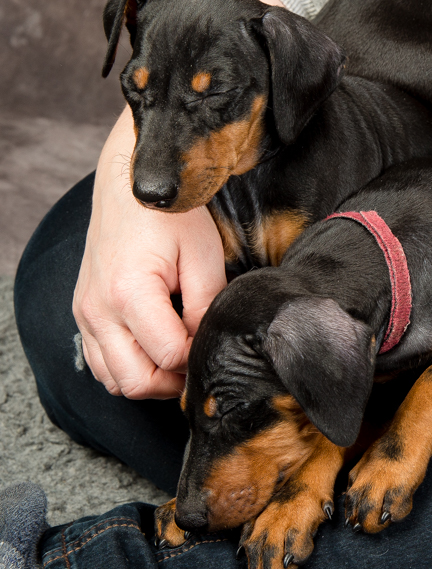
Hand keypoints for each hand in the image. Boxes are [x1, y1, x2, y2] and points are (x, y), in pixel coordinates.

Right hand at [73, 108, 226, 397]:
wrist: (129, 186)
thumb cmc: (169, 217)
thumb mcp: (204, 257)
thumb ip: (206, 307)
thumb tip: (206, 344)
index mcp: (130, 294)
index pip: (169, 356)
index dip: (197, 357)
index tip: (211, 339)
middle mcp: (98, 310)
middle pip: (136, 382)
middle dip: (173, 381)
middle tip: (197, 360)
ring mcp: (85, 314)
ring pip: (114, 380)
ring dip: (149, 379)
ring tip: (178, 356)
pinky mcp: (83, 314)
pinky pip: (101, 362)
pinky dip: (127, 367)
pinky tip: (154, 348)